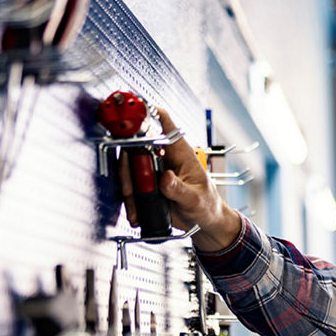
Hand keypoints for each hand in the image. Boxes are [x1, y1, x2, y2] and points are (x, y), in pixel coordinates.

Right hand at [117, 108, 241, 251]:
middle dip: (128, 167)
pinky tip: (136, 213)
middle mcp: (164, 157)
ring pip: (129, 169)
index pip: (164, 123)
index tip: (131, 116)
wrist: (204, 223)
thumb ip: (180, 189)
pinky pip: (130, 187)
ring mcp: (153, 171)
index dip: (146, 113)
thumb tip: (165, 178)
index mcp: (180, 152)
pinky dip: (129, 201)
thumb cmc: (207, 205)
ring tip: (135, 208)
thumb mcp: (196, 199)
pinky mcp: (146, 185)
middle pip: (136, 147)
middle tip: (131, 188)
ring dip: (127, 188)